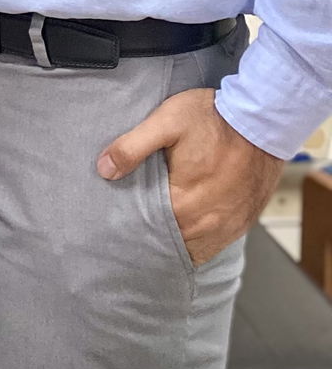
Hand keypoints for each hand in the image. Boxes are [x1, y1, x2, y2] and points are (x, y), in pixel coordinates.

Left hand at [96, 88, 282, 264]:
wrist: (263, 120)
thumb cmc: (214, 118)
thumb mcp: (166, 122)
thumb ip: (132, 147)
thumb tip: (104, 169)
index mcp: (183, 202)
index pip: (147, 231)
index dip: (130, 229)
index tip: (116, 224)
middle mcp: (207, 223)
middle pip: (169, 244)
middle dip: (149, 238)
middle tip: (129, 229)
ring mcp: (228, 226)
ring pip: (192, 250)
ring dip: (174, 243)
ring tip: (153, 232)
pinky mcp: (243, 221)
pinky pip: (214, 245)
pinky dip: (197, 242)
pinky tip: (182, 231)